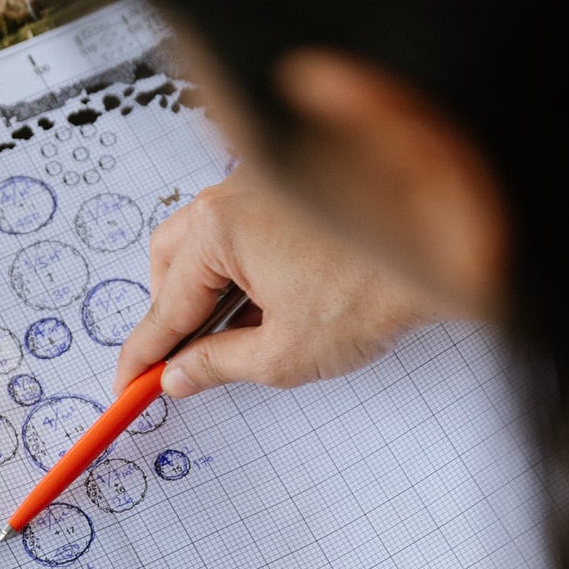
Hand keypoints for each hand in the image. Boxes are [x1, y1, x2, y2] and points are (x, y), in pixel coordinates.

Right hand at [113, 172, 431, 398]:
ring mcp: (260, 184)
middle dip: (171, 312)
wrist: (443, 250)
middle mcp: (230, 194)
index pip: (164, 305)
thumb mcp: (284, 352)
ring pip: (204, 241)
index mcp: (217, 229)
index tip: (126, 384)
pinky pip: (240, 227)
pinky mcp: (288, 188)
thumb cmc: (373, 289)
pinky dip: (238, 266)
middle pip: (170, 260)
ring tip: (235, 336)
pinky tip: (266, 303)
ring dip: (206, 289)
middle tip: (183, 360)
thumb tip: (179, 375)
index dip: (142, 354)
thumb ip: (217, 365)